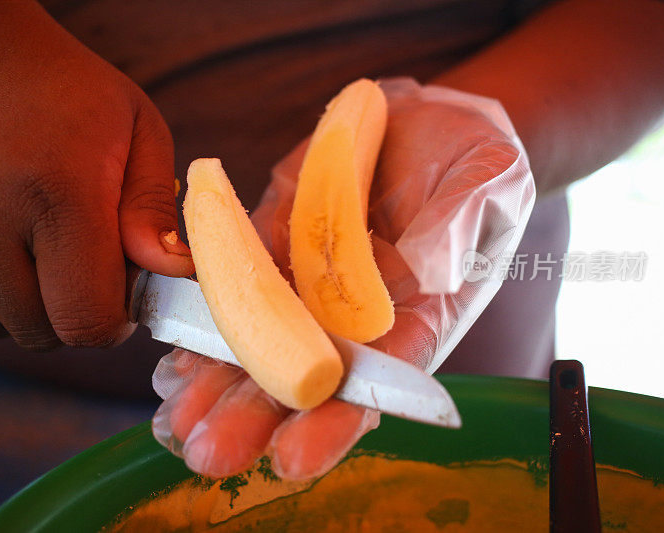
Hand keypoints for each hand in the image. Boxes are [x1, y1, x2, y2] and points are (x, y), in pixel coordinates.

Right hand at [0, 0, 192, 349]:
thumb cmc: (61, 85)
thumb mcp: (136, 128)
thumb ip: (154, 209)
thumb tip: (170, 273)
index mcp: (55, 191)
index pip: (86, 319)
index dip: (113, 319)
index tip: (121, 293)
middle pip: (41, 333)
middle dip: (73, 311)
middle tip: (83, 259)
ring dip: (28, 303)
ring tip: (40, 242)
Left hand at [151, 78, 533, 478]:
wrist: (426, 122)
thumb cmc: (475, 159)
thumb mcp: (490, 181)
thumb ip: (461, 224)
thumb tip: (430, 268)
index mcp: (416, 314)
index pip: (376, 379)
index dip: (335, 421)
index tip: (293, 458)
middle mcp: (355, 312)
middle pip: (303, 375)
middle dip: (255, 415)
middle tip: (208, 453)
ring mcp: (310, 278)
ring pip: (260, 340)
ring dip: (216, 382)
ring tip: (176, 420)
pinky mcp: (275, 238)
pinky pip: (237, 282)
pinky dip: (207, 319)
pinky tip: (173, 358)